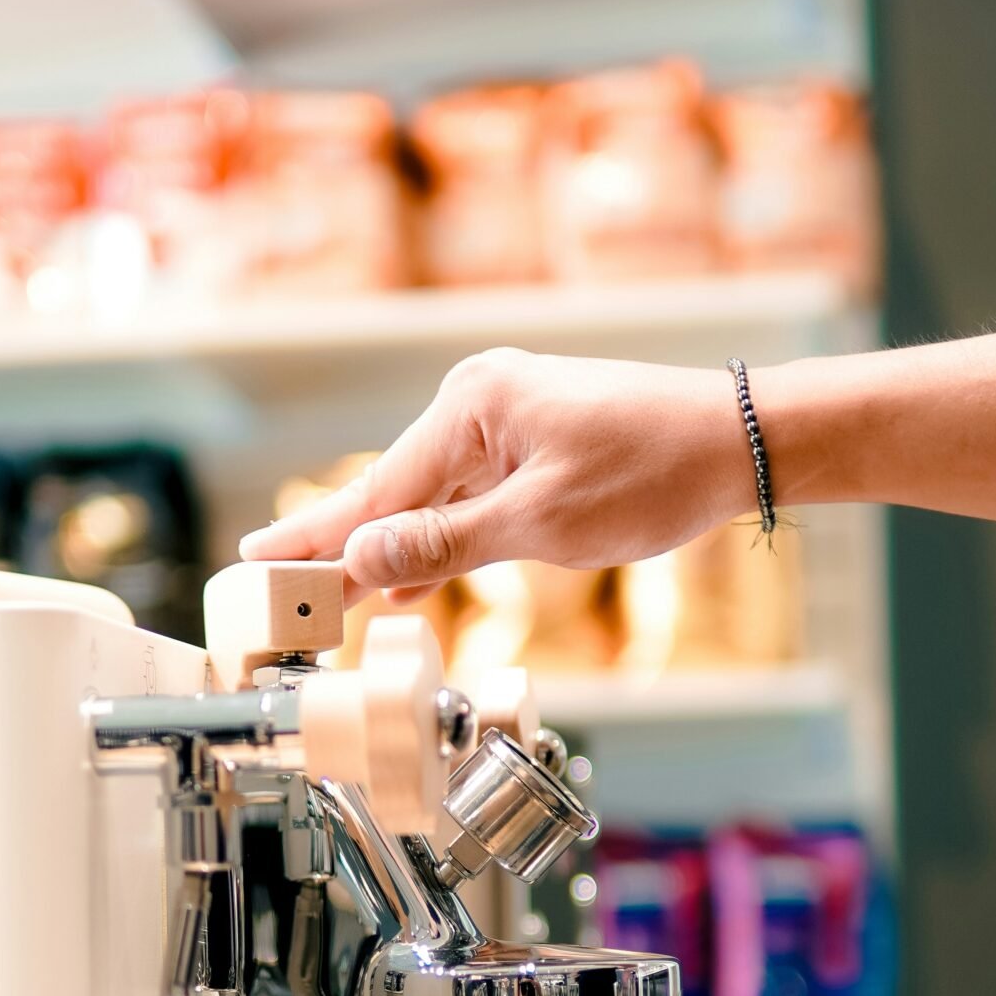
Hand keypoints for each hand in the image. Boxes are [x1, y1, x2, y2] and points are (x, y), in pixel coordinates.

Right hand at [240, 348, 753, 599]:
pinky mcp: (534, 441)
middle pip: (393, 491)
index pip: (376, 490)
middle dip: (340, 547)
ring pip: (429, 499)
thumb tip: (363, 559)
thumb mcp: (541, 523)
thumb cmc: (651, 473)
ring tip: (328, 594)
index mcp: (471, 406)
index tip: (257, 561)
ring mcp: (507, 419)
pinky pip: (466, 498)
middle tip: (277, 589)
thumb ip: (445, 544)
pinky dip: (437, 540)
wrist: (738, 442)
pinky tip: (406, 581)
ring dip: (389, 551)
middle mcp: (479, 401)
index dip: (316, 536)